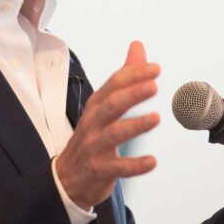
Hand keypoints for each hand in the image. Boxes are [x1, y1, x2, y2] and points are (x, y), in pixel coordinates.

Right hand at [55, 41, 160, 209]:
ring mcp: (95, 146)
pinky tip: (152, 162)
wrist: (67, 177)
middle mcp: (94, 123)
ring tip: (155, 118)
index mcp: (96, 106)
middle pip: (111, 105)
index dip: (133, 76)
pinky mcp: (100, 169)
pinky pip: (118, 167)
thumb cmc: (90, 136)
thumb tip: (137, 46)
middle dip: (132, 94)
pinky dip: (135, 165)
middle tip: (154, 86)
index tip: (155, 69)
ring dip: (135, 125)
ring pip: (114, 134)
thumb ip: (123, 77)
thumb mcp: (103, 105)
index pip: (113, 85)